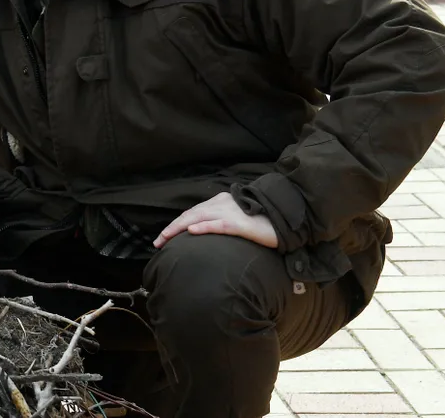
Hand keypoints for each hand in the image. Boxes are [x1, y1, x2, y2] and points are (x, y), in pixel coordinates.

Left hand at [153, 192, 277, 249]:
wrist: (286, 217)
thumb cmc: (262, 221)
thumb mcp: (237, 218)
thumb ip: (221, 221)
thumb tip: (203, 233)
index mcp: (221, 202)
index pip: (193, 213)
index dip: (176, 224)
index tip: (164, 237)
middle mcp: (222, 204)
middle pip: (191, 215)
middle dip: (171, 228)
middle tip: (158, 242)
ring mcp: (231, 213)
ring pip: (199, 218)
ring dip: (179, 228)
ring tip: (165, 238)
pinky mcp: (241, 224)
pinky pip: (218, 225)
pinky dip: (203, 228)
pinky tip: (191, 232)